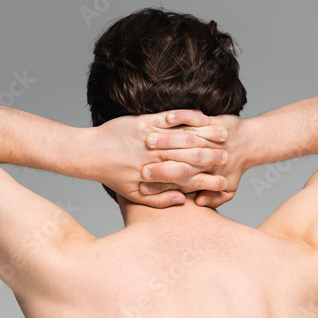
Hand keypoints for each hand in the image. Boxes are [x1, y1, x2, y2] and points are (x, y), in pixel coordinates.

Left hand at [91, 111, 228, 207]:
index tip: (223, 182)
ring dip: (204, 136)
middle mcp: (154, 158)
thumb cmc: (112, 176)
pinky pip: (168, 118)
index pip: (188, 179)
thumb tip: (182, 201)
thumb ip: (159, 201)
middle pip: (190, 157)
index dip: (207, 181)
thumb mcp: (134, 196)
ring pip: (183, 137)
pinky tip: (199, 116)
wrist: (89, 153)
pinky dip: (184, 117)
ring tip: (222, 135)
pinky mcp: (143, 122)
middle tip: (228, 156)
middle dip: (212, 157)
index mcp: (155, 176)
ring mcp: (150, 138)